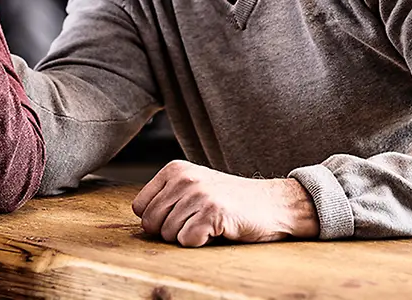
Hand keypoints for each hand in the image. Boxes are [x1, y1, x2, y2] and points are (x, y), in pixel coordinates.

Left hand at [130, 161, 318, 247]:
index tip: (181, 215)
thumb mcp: (194, 187)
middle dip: (171, 231)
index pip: (139, 207)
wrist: (272, 203)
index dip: (157, 219)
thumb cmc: (231, 200)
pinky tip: (217, 230)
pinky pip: (186, 241)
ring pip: (168, 235)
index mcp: (175, 170)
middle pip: (151, 223)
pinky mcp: (212, 213)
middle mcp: (184, 179)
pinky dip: (201, 242)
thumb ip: (166, 198)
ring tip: (210, 223)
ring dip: (189, 236)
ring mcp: (198, 195)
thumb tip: (141, 222)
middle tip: (197, 222)